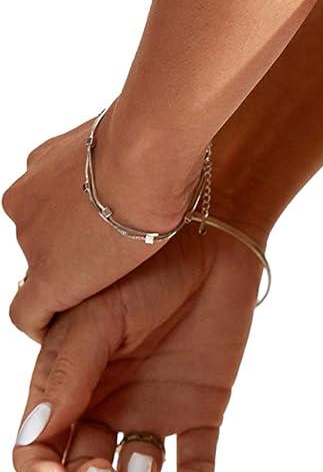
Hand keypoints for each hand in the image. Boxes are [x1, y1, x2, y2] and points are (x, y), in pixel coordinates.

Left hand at [4, 111, 206, 341]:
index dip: (72, 225)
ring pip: (42, 270)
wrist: (146, 153)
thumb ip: (115, 157)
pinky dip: (40, 324)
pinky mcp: (48, 278)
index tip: (97, 233)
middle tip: (111, 261)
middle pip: (42, 239)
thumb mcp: (126, 137)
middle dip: (69, 249)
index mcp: (41, 170)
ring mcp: (33, 241)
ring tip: (106, 291)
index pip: (48, 208)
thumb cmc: (150, 138)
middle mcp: (24, 204)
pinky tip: (57, 334)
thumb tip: (137, 164)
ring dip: (70, 277)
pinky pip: (28, 312)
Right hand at [11, 218, 264, 471]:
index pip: (37, 445)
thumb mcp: (95, 318)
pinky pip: (196, 460)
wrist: (211, 241)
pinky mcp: (201, 409)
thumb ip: (66, 374)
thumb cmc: (141, 269)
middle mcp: (105, 405)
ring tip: (143, 466)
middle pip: (82, 471)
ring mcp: (153, 409)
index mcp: (67, 384)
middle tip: (101, 467)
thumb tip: (34, 438)